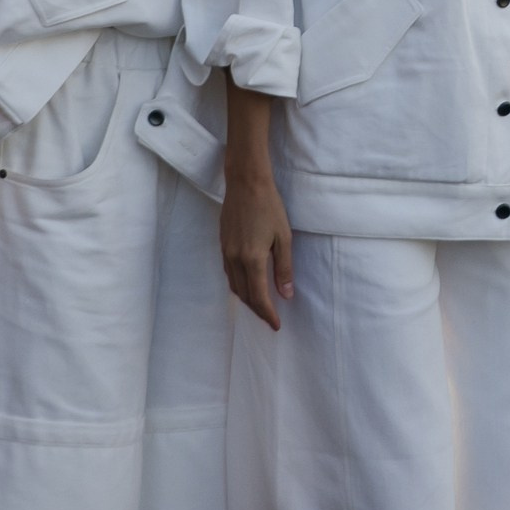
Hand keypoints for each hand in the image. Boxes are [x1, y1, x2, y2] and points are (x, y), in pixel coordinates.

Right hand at [221, 165, 295, 329]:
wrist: (245, 183)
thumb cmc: (269, 207)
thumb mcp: (284, 237)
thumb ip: (284, 268)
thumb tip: (286, 295)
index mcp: (252, 259)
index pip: (259, 297)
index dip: (267, 314)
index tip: (276, 325)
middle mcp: (235, 260)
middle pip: (244, 295)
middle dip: (257, 310)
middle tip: (270, 319)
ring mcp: (226, 253)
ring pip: (234, 286)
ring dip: (247, 299)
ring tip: (261, 306)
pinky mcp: (222, 245)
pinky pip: (229, 274)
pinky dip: (238, 285)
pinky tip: (248, 285)